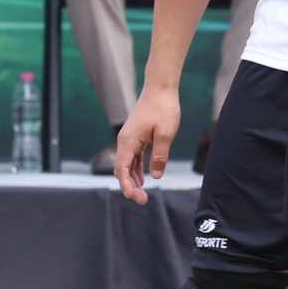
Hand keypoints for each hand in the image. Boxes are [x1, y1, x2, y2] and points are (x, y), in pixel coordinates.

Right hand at [113, 87, 181, 204]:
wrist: (160, 88)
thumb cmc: (164, 108)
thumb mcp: (166, 134)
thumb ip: (160, 156)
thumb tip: (156, 176)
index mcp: (128, 141)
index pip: (122, 169)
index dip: (127, 186)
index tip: (137, 197)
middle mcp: (124, 141)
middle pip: (121, 170)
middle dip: (129, 187)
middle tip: (143, 200)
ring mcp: (129, 138)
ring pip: (126, 165)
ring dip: (132, 180)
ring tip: (143, 194)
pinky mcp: (135, 136)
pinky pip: (132, 157)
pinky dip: (136, 169)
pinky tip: (142, 179)